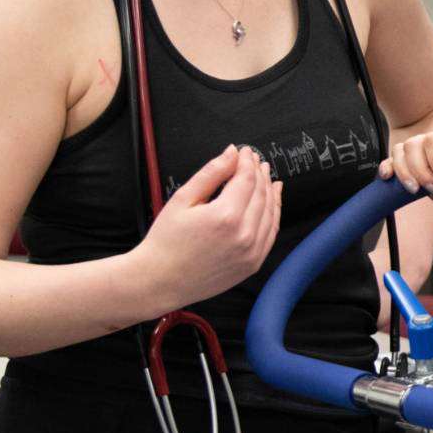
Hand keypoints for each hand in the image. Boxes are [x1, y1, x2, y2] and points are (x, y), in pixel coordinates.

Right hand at [131, 145, 282, 315]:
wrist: (159, 280)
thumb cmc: (166, 242)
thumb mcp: (182, 199)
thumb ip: (211, 173)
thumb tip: (232, 153)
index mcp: (225, 216)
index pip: (247, 179)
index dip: (248, 162)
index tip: (245, 152)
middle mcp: (244, 235)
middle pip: (262, 194)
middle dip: (260, 173)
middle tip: (256, 161)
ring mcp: (251, 252)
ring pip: (271, 212)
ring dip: (270, 191)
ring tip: (267, 177)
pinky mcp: (253, 264)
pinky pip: (271, 233)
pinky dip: (273, 214)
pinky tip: (271, 202)